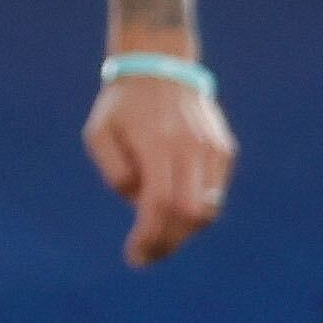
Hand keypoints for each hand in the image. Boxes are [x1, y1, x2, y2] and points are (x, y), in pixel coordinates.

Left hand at [86, 64, 232, 267]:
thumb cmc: (121, 105)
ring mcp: (211, 148)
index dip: (148, 237)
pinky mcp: (224, 149)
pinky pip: (215, 194)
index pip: (159, 204)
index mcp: (157, 143)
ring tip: (159, 238)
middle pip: (187, 215)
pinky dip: (197, 212)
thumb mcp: (99, 134)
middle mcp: (190, 147)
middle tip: (147, 256)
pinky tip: (174, 213)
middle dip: (167, 243)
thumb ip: (114, 171)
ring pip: (207, 210)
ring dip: (183, 233)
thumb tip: (139, 202)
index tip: (134, 256)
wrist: (160, 66)